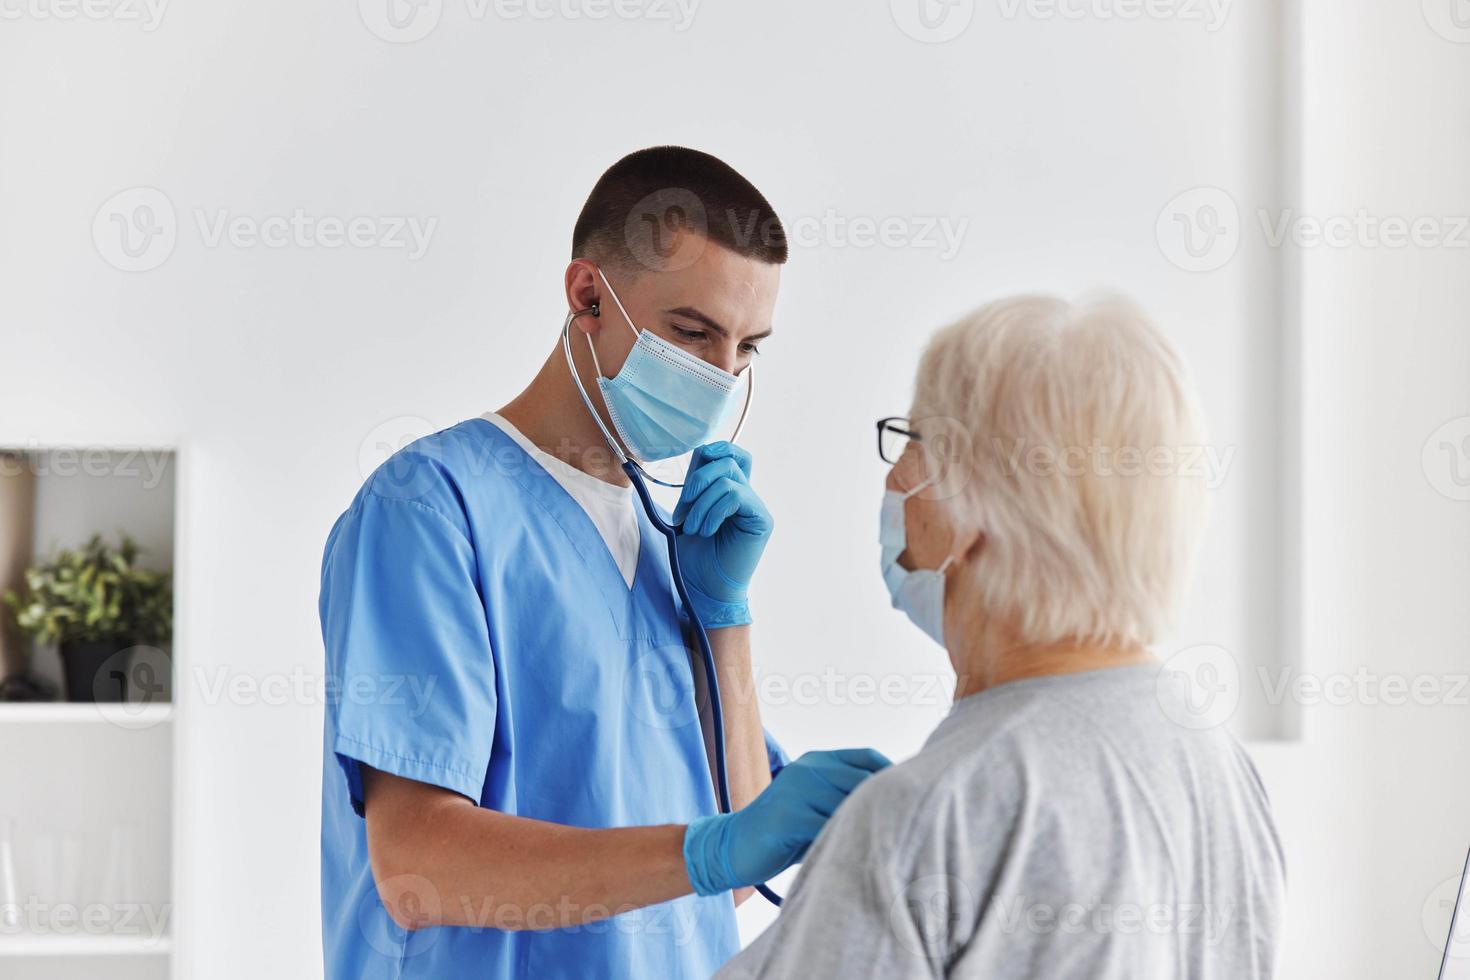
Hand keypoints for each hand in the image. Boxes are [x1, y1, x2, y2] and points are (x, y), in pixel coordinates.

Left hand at [672, 442, 772, 627]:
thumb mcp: (687, 514)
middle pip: (727, 459)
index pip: (730, 453)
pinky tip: (707, 531)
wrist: (706, 589)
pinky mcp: (761, 519)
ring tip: (693, 529)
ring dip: (701, 503)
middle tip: (684, 512)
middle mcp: (746, 495)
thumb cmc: (695, 558)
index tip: (692, 474)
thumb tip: (694, 455)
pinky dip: (714, 511)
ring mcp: (755, 506)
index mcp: (728, 491)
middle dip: (697, 480)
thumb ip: (693, 488)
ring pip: (728, 476)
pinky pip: (735, 495)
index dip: (712, 451)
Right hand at [682, 748, 892, 894]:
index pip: (867, 757)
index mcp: (817, 761)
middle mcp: (808, 768)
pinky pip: (827, 828)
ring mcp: (797, 789)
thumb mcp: (815, 806)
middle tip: (902, 828)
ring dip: (865, 826)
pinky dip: (841, 842)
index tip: (910, 799)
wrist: (731, 846)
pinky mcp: (788, 815)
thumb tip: (895, 804)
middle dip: (883, 805)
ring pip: (849, 805)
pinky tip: (847, 855)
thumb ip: (844, 799)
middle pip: (863, 781)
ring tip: (877, 846)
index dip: (892, 775)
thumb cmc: (783, 833)